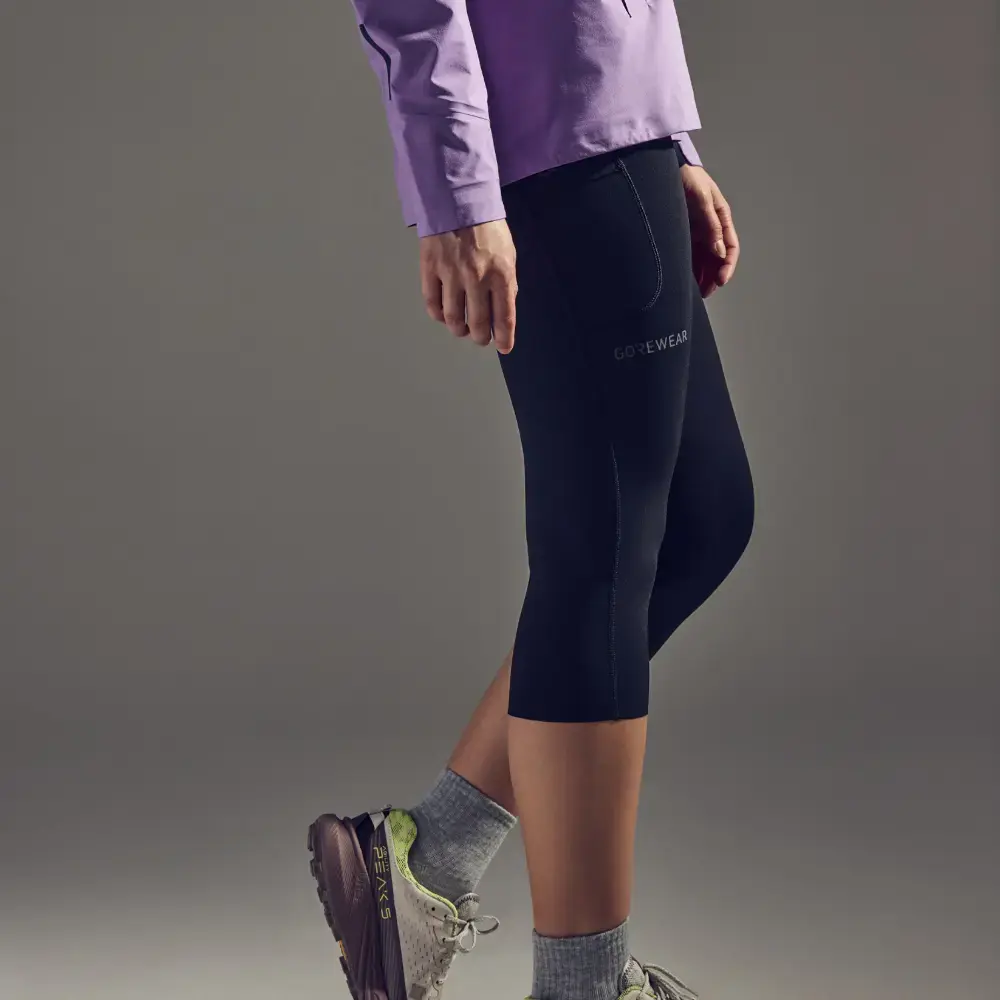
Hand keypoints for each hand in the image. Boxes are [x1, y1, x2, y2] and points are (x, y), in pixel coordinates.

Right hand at [420, 219, 517, 353]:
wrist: (457, 199)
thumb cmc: (487, 227)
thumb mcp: (508, 253)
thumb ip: (507, 282)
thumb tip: (503, 309)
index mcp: (501, 274)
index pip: (504, 317)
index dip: (504, 338)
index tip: (504, 347)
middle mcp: (476, 278)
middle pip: (478, 324)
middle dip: (480, 337)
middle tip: (481, 338)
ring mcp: (451, 275)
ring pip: (453, 319)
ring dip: (459, 329)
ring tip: (462, 328)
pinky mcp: (430, 270)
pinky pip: (432, 304)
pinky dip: (438, 315)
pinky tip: (444, 314)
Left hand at [679, 165, 739, 297]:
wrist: (665, 167)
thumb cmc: (687, 177)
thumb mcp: (702, 199)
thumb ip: (711, 225)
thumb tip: (719, 251)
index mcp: (721, 218)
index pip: (730, 247)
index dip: (727, 265)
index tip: (720, 280)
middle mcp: (710, 228)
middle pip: (716, 258)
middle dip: (713, 276)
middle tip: (705, 293)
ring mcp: (696, 232)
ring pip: (703, 259)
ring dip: (701, 276)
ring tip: (694, 292)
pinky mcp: (682, 234)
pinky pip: (688, 255)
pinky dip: (688, 268)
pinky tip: (684, 280)